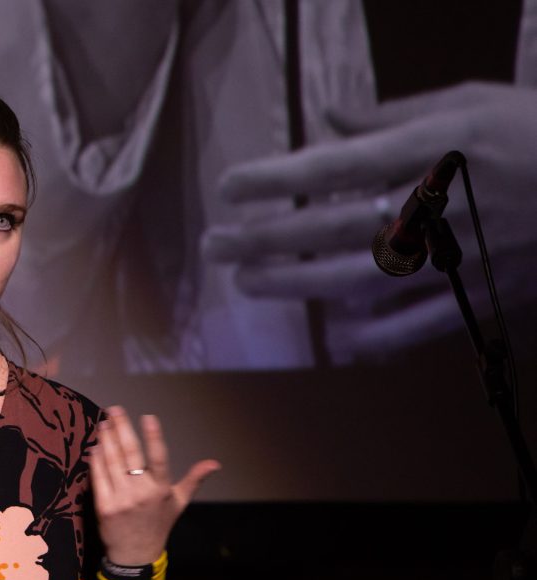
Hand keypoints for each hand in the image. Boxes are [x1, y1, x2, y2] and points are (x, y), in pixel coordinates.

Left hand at [89, 406, 219, 563]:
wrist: (135, 556)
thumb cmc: (158, 525)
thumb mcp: (179, 503)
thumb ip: (194, 479)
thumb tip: (215, 463)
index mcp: (161, 489)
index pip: (159, 458)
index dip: (154, 437)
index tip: (148, 416)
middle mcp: (142, 493)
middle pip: (131, 454)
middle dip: (121, 428)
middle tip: (114, 409)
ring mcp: (121, 500)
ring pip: (112, 462)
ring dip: (107, 440)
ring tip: (104, 423)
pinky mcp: (104, 507)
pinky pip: (99, 478)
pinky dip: (96, 460)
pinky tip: (96, 447)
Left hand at [202, 82, 536, 359]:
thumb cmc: (536, 131)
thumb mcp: (470, 103)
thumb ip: (393, 115)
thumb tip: (329, 116)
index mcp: (437, 150)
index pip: (337, 167)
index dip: (277, 179)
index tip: (229, 186)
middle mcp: (441, 207)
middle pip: (334, 228)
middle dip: (266, 237)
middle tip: (215, 244)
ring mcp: (459, 257)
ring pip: (361, 280)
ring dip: (296, 284)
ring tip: (247, 281)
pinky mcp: (482, 296)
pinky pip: (418, 326)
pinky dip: (374, 337)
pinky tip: (334, 337)